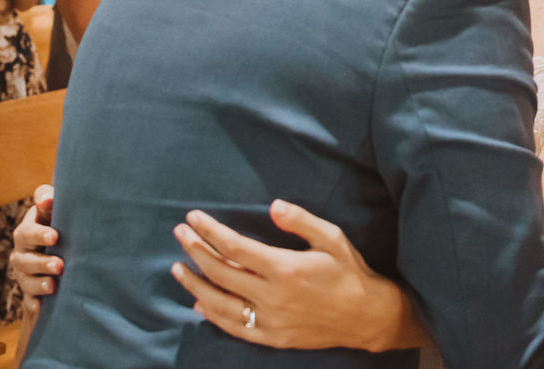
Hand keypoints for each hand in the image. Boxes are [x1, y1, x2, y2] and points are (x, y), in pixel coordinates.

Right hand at [9, 184, 61, 313]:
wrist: (57, 247)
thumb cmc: (58, 221)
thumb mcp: (53, 209)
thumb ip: (48, 200)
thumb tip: (47, 198)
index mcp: (27, 231)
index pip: (28, 232)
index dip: (39, 234)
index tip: (55, 236)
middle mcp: (22, 252)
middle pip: (25, 259)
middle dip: (42, 262)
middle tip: (60, 265)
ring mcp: (24, 273)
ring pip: (26, 280)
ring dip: (39, 284)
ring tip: (54, 286)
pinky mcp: (29, 291)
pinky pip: (27, 300)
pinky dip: (33, 303)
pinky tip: (40, 307)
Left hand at [172, 200, 418, 351]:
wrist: (366, 316)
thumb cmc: (349, 272)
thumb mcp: (332, 238)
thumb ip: (301, 221)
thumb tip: (273, 205)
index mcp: (285, 268)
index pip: (234, 247)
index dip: (210, 231)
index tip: (194, 218)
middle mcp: (272, 296)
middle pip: (220, 272)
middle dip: (195, 250)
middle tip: (180, 232)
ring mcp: (269, 320)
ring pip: (219, 302)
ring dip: (194, 283)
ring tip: (177, 267)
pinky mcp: (271, 337)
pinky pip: (233, 327)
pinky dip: (212, 314)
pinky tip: (199, 302)